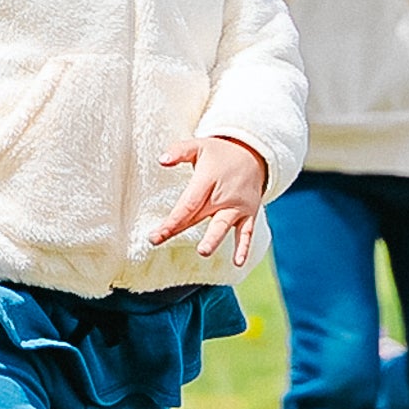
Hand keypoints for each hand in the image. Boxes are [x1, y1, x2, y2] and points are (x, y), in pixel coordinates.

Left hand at [149, 136, 271, 267]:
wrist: (254, 154)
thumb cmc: (220, 153)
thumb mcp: (199, 145)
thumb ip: (179, 151)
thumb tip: (161, 160)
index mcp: (207, 180)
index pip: (187, 203)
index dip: (171, 219)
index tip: (155, 234)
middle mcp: (223, 195)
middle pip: (198, 215)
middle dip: (178, 229)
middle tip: (158, 240)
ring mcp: (237, 206)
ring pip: (223, 224)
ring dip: (214, 238)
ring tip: (203, 251)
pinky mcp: (249, 214)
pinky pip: (247, 232)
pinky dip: (244, 246)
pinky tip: (238, 262)